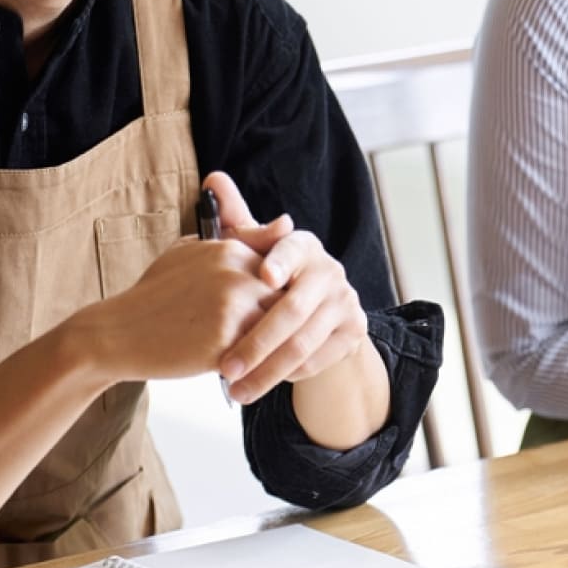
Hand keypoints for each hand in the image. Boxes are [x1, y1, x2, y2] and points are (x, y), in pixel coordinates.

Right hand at [76, 237, 272, 382]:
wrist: (116, 333)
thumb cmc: (157, 295)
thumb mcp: (192, 253)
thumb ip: (240, 240)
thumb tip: (286, 223)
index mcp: (232, 250)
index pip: (282, 273)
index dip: (275, 297)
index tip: (261, 312)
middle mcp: (237, 272)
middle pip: (286, 301)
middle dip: (279, 322)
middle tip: (263, 340)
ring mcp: (233, 305)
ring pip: (278, 329)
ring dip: (272, 344)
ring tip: (250, 355)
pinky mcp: (227, 339)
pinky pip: (262, 354)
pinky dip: (257, 364)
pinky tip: (239, 368)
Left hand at [203, 172, 368, 404]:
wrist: (319, 313)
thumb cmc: (273, 278)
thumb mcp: (253, 251)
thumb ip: (235, 219)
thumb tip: (214, 177)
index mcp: (305, 246)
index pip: (294, 248)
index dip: (280, 260)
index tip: (262, 276)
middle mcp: (331, 272)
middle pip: (293, 310)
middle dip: (257, 343)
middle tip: (226, 368)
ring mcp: (346, 303)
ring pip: (304, 343)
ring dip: (268, 371)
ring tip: (237, 390)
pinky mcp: (354, 332)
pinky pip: (318, 359)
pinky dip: (289, 375)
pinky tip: (263, 385)